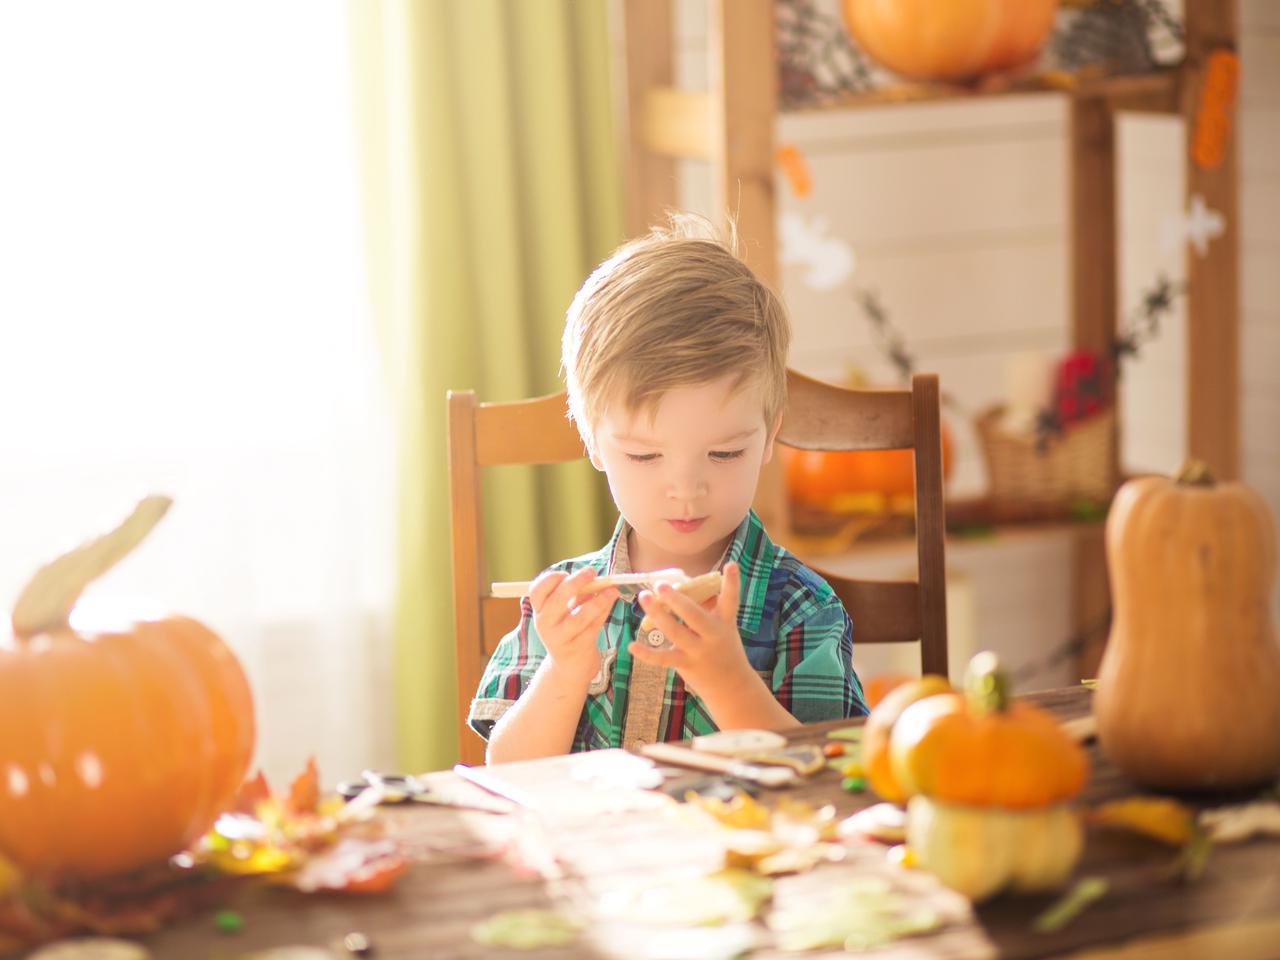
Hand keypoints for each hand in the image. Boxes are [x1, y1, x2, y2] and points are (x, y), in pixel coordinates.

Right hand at [529, 567, 617, 685]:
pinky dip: (604, 611)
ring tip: (612, 590)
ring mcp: (560, 639)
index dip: (551, 579)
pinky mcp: (577, 648)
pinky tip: (612, 600)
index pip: (537, 591)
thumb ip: (576, 594)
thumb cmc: (568, 630)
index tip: (566, 573)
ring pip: (580, 616)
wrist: (569, 666)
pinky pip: (593, 626)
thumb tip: (595, 576)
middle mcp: (545, 625)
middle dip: (575, 583)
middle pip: (557, 601)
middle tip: (591, 571)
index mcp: (539, 611)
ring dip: (598, 601)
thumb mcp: (565, 611)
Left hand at [629, 561, 751, 696]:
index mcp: (725, 621)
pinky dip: (647, 654)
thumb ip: (706, 608)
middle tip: (661, 585)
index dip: (731, 583)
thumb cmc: (724, 648)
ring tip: (644, 597)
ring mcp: (699, 651)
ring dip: (657, 615)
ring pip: (675, 632)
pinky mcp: (687, 664)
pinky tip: (631, 646)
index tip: (730, 565)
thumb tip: (683, 585)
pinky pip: (664, 659)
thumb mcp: (723, 627)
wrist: (733, 686)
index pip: (730, 600)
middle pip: (695, 615)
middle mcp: (713, 635)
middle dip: (677, 600)